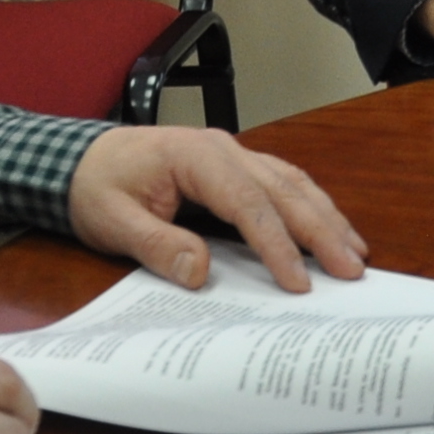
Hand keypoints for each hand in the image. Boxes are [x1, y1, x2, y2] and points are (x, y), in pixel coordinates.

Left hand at [68, 126, 368, 289]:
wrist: (78, 160)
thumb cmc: (96, 188)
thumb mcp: (113, 222)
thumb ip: (158, 244)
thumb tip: (200, 272)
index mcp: (195, 156)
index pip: (248, 203)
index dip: (277, 244)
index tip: (298, 283)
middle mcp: (222, 149)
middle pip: (283, 189)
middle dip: (321, 230)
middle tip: (352, 271)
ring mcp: (231, 154)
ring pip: (291, 182)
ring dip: (325, 216)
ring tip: (355, 253)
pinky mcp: (233, 167)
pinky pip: (281, 182)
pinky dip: (310, 205)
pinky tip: (329, 227)